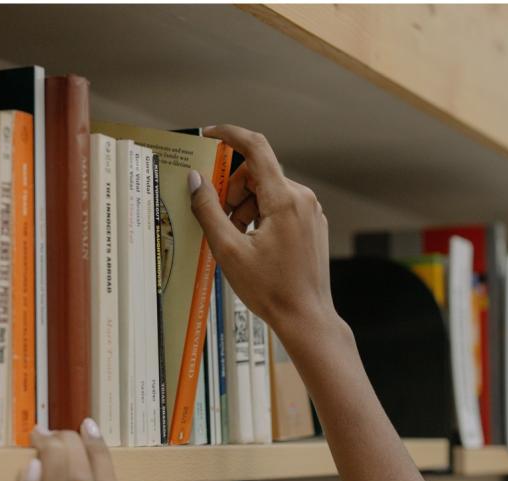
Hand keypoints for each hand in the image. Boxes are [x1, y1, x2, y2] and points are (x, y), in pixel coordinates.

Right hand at [189, 124, 340, 338]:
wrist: (306, 317)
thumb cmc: (270, 289)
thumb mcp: (228, 250)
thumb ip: (208, 210)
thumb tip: (195, 179)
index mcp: (284, 199)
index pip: (256, 147)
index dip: (230, 135)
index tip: (209, 135)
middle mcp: (302, 198)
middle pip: (258, 174)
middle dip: (233, 190)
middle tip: (219, 220)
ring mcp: (311, 211)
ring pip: (268, 192)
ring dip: (245, 207)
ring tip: (236, 240)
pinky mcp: (312, 224)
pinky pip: (281, 206)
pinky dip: (261, 216)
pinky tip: (252, 244)